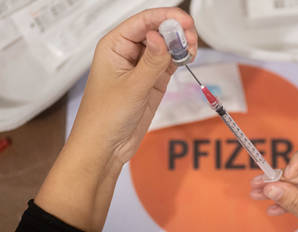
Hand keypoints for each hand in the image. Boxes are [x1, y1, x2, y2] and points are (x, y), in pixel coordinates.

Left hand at [35, 7, 197, 231]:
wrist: (106, 147)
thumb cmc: (105, 117)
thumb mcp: (132, 87)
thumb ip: (151, 61)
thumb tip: (161, 36)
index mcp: (114, 46)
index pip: (142, 22)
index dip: (164, 18)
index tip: (184, 21)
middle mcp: (127, 52)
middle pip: (155, 31)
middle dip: (174, 30)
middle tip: (191, 37)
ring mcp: (141, 67)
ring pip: (164, 46)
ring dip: (179, 44)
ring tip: (192, 47)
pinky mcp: (151, 81)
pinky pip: (168, 62)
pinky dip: (179, 58)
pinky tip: (188, 57)